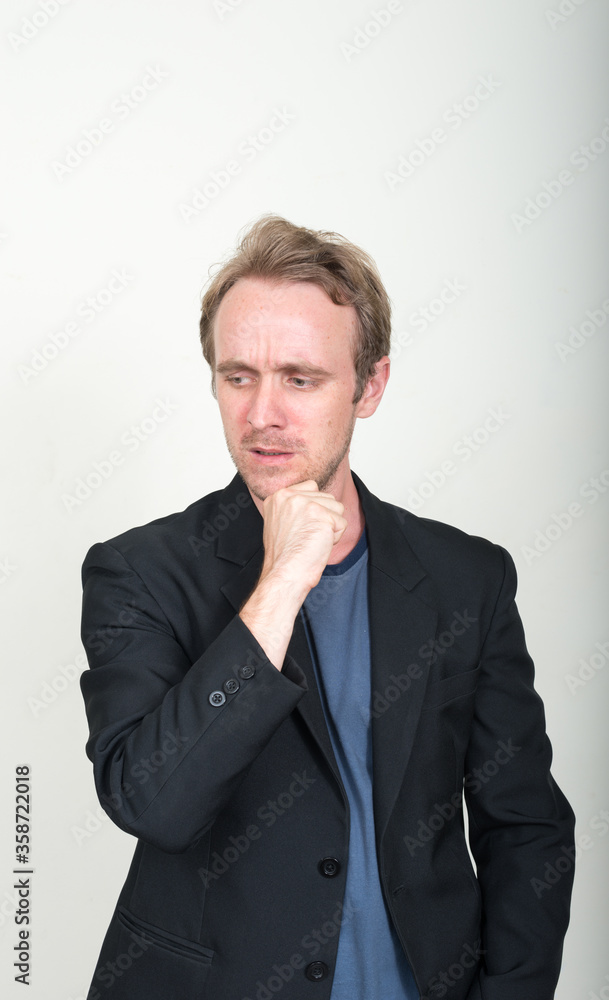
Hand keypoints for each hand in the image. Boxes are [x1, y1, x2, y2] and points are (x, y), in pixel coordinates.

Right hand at [239, 480, 346, 669]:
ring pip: (337, 508)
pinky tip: (318, 546)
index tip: (302, 528)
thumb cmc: (284, 556)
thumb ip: (295, 507)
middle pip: (327, 497)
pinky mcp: (321, 515)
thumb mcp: (281, 522)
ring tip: (312, 541)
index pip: (311, 487)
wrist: (284, 574)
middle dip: (324, 519)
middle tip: (305, 537)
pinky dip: (335, 538)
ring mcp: (306, 504)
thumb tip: (318, 498)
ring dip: (331, 527)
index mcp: (277, 496)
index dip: (315, 508)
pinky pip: (342, 523)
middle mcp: (290, 496)